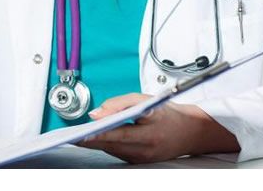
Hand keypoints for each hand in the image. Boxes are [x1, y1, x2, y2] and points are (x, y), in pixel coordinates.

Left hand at [76, 93, 239, 163]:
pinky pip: (118, 153)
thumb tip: (96, 114)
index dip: (99, 134)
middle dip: (90, 140)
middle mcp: (146, 149)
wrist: (191, 132)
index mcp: (150, 132)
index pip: (119, 134)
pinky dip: (106, 145)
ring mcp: (143, 158)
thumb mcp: (145, 100)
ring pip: (112, 150)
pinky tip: (94, 140)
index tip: (83, 133)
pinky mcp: (140, 162)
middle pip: (112, 145)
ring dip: (95, 143)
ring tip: (77, 136)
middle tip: (70, 136)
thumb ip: (119, 104)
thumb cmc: (167, 113)